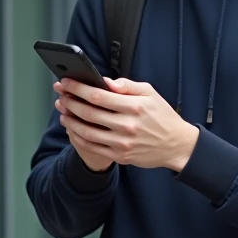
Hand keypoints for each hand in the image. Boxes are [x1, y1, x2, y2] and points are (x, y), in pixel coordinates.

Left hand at [55, 78, 199, 171]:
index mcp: (134, 107)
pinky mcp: (120, 156)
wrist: (176, 145)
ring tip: (63, 112)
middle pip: (89, 113)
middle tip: (61, 96)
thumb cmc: (162, 116)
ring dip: (71, 121)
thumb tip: (105, 82)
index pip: (98, 96)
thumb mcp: (150, 93)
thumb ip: (127, 86)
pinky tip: (73, 129)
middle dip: (71, 102)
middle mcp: (127, 126)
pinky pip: (93, 147)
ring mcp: (122, 143)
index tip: (67, 82)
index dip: (78, 88)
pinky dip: (78, 137)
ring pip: (87, 132)